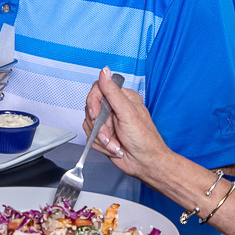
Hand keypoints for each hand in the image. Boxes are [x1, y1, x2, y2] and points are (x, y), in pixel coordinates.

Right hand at [85, 69, 186, 187]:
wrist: (145, 163)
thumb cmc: (144, 139)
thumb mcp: (127, 112)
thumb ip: (112, 91)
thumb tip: (104, 71)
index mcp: (122, 98)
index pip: (97, 89)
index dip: (93, 102)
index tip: (96, 114)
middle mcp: (114, 108)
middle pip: (90, 109)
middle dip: (99, 126)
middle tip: (111, 133)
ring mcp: (108, 123)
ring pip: (89, 125)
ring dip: (102, 138)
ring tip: (116, 143)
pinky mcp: (103, 136)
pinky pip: (91, 138)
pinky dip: (101, 146)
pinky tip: (115, 148)